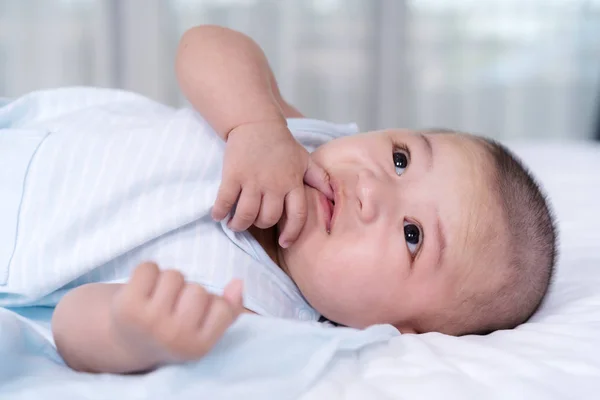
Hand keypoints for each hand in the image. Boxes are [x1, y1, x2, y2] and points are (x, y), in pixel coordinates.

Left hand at [111, 262, 242, 363]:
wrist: (124, 341)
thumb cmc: (172, 331)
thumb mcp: (203, 330)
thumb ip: (228, 310)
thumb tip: (238, 283)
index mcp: (197, 347)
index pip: (221, 306)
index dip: (210, 302)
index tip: (195, 315)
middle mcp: (174, 337)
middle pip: (198, 289)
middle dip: (188, 291)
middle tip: (173, 307)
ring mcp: (150, 321)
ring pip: (175, 276)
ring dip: (167, 281)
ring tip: (157, 299)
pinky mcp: (127, 305)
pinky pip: (149, 267)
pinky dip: (147, 272)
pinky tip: (141, 290)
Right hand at [211, 121, 332, 246]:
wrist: (256, 123)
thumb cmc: (282, 144)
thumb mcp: (304, 159)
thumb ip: (319, 178)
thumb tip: (333, 196)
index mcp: (293, 182)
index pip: (298, 215)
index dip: (292, 232)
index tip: (284, 242)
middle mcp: (274, 184)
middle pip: (268, 218)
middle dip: (261, 225)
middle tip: (255, 221)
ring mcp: (253, 180)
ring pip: (247, 215)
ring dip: (239, 224)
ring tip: (235, 223)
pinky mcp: (233, 175)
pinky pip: (225, 201)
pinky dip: (220, 212)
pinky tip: (219, 216)